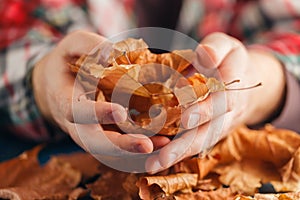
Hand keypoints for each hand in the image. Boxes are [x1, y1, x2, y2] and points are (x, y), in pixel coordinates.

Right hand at [32, 31, 160, 155]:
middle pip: (95, 142)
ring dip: (135, 152)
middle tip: (146, 145)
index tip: (120, 111)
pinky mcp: (104, 135)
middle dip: (120, 146)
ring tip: (163, 145)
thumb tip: (111, 52)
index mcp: (65, 100)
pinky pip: (118, 149)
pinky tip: (162, 143)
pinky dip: (138, 149)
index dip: (97, 113)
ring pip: (110, 151)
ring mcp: (91, 133)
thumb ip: (88, 46)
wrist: (57, 87)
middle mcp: (77, 124)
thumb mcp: (71, 46)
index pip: (77, 111)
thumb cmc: (66, 64)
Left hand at [146, 32, 285, 172]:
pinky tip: (158, 161)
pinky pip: (197, 143)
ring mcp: (222, 123)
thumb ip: (217, 48)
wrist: (245, 78)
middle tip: (164, 156)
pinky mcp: (212, 130)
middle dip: (187, 142)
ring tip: (155, 165)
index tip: (185, 119)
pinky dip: (179, 153)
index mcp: (234, 84)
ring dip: (179, 154)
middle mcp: (229, 110)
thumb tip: (203, 54)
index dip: (206, 109)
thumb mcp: (227, 45)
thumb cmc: (228, 59)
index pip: (223, 99)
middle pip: (211, 129)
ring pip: (202, 141)